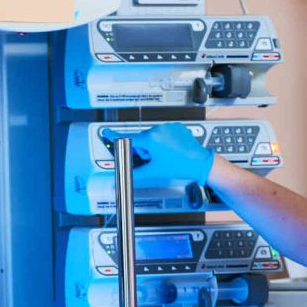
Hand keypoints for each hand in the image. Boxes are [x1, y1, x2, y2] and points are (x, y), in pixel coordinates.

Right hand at [100, 123, 215, 186]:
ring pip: (152, 137)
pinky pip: (163, 133)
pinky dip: (163, 141)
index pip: (128, 139)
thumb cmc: (180, 166)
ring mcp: (168, 126)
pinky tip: (170, 151)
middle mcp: (159, 129)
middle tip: (153, 160)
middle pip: (141, 140)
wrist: (199, 163)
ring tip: (165, 156)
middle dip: (143, 151)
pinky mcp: (176, 127)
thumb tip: (121, 180)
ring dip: (153, 147)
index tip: (107, 133)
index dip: (115, 138)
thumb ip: (135, 174)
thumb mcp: (154, 171)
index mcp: (151, 138)